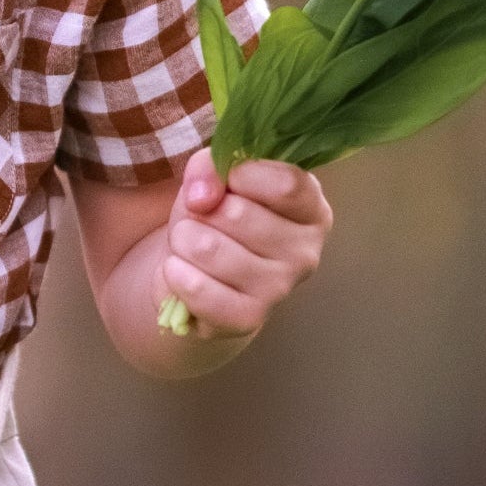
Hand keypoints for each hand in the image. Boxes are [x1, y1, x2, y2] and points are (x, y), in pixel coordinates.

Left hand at [159, 149, 331, 337]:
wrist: (202, 278)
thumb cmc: (217, 218)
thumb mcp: (215, 178)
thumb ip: (210, 167)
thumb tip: (201, 198)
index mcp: (311, 209)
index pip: (287, 184)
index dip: (241, 174)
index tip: (225, 179)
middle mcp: (305, 251)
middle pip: (238, 214)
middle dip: (200, 210)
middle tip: (200, 217)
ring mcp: (279, 288)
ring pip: (209, 248)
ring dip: (181, 240)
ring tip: (188, 244)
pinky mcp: (248, 318)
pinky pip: (196, 289)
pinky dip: (174, 273)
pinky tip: (180, 270)